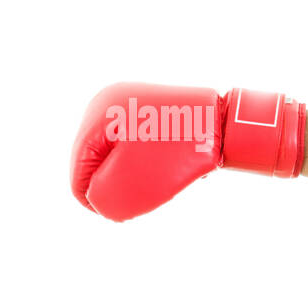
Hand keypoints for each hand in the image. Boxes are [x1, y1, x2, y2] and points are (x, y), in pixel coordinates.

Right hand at [70, 82, 304, 220]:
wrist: (229, 122)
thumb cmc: (180, 152)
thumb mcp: (132, 183)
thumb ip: (102, 198)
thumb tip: (97, 201)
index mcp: (95, 116)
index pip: (79, 177)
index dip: (101, 202)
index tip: (136, 203)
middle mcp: (109, 103)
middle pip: (100, 166)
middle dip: (124, 185)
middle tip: (158, 183)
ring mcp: (132, 104)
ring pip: (123, 161)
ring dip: (143, 177)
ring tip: (169, 172)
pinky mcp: (154, 111)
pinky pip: (142, 150)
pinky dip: (156, 165)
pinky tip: (178, 164)